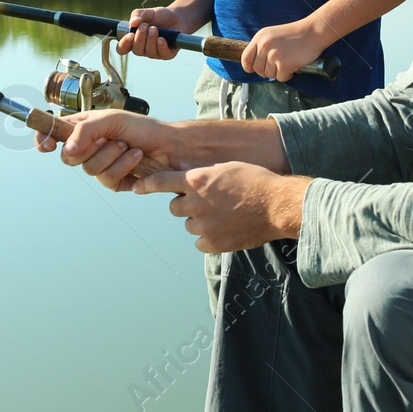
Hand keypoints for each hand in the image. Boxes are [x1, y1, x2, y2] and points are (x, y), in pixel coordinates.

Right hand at [35, 109, 180, 191]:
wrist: (169, 144)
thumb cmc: (141, 127)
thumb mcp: (110, 119)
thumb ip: (85, 130)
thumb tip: (65, 149)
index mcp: (83, 129)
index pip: (53, 134)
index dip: (44, 139)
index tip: (47, 145)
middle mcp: (88, 148)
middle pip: (69, 158)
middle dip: (91, 147)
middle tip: (109, 138)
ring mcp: (100, 167)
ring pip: (90, 169)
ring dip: (113, 155)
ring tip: (128, 146)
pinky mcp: (114, 182)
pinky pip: (108, 180)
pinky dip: (124, 166)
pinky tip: (136, 157)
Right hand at [116, 5, 199, 60]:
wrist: (178, 17)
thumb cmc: (160, 16)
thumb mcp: (147, 12)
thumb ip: (137, 14)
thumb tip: (132, 22)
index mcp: (134, 40)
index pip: (123, 48)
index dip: (124, 44)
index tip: (130, 35)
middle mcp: (143, 48)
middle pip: (136, 50)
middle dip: (140, 38)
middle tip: (145, 26)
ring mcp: (155, 52)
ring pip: (149, 52)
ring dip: (151, 39)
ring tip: (155, 28)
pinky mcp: (167, 54)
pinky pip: (162, 54)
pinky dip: (161, 46)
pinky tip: (161, 39)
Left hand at [134, 163, 309, 251]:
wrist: (276, 206)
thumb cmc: (255, 182)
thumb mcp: (226, 168)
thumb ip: (203, 174)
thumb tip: (186, 174)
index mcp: (197, 180)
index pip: (161, 182)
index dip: (146, 185)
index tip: (135, 188)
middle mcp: (194, 203)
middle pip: (174, 207)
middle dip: (186, 205)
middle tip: (208, 202)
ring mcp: (202, 225)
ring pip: (189, 224)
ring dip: (199, 220)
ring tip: (224, 215)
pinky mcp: (212, 243)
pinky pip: (200, 241)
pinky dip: (209, 237)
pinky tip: (226, 229)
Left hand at [242, 18, 329, 81]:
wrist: (312, 32)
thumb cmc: (295, 34)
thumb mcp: (272, 35)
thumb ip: (262, 46)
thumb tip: (254, 64)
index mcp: (260, 38)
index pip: (245, 58)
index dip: (249, 67)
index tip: (255, 69)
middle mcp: (264, 46)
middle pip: (258, 69)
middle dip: (267, 71)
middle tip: (278, 65)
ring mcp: (273, 55)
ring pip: (269, 75)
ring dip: (278, 72)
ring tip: (288, 62)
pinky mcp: (284, 64)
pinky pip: (280, 78)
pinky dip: (287, 75)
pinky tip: (293, 66)